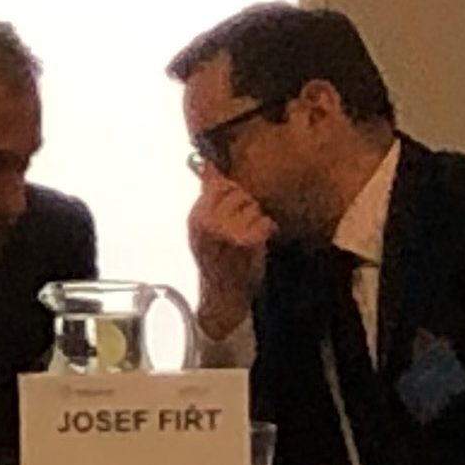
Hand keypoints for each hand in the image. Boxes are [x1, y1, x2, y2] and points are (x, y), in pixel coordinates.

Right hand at [187, 169, 275, 340]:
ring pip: (252, 206)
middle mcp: (206, 221)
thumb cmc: (221, 266)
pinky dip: (268, 229)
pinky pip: (263, 222)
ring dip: (260, 218)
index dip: (236, 191)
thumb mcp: (209, 229)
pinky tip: (264, 239)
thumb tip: (210, 165)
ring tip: (256, 232)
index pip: (220, 183)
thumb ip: (211, 197)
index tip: (243, 204)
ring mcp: (224, 231)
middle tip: (250, 222)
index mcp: (197, 216)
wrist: (225, 300)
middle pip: (238, 192)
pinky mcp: (244, 241)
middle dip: (249, 205)